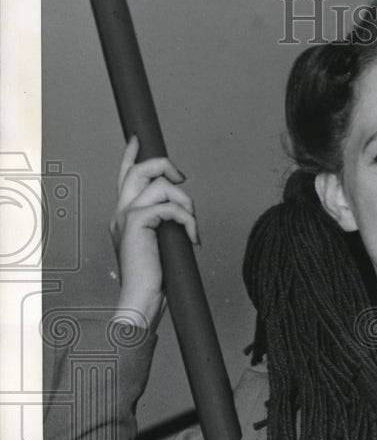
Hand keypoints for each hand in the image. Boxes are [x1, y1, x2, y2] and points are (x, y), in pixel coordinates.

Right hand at [109, 135, 198, 328]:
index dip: (131, 156)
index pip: (124, 177)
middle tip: (183, 179)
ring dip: (186, 203)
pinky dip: (188, 220)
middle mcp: (120, 212)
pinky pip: (170, 207)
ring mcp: (125, 216)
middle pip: (139, 169)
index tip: (139, 139)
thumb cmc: (154, 280)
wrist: (142, 299)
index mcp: (123, 216)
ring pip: (160, 185)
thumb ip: (164, 224)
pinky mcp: (136, 223)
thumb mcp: (160, 244)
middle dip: (164, 165)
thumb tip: (182, 210)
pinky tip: (193, 239)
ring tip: (192, 226)